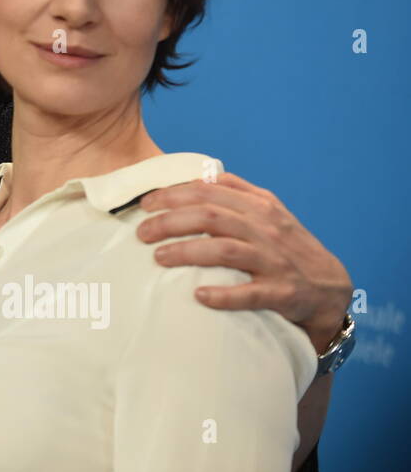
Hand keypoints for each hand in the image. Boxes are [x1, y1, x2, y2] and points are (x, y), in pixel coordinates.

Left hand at [136, 172, 352, 354]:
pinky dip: (223, 295)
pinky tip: (199, 295)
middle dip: (170, 221)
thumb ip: (236, 191)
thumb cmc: (286, 245)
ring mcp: (275, 260)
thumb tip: (196, 175)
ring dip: (187, 252)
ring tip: (158, 257)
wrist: (330, 287)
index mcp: (259, 205)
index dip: (172, 195)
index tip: (144, 204)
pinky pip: (250, 293)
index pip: (208, 190)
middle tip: (142, 233)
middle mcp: (266, 228)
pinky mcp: (283, 292)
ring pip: (225, 250)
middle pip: (210, 216)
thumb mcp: (268, 211)